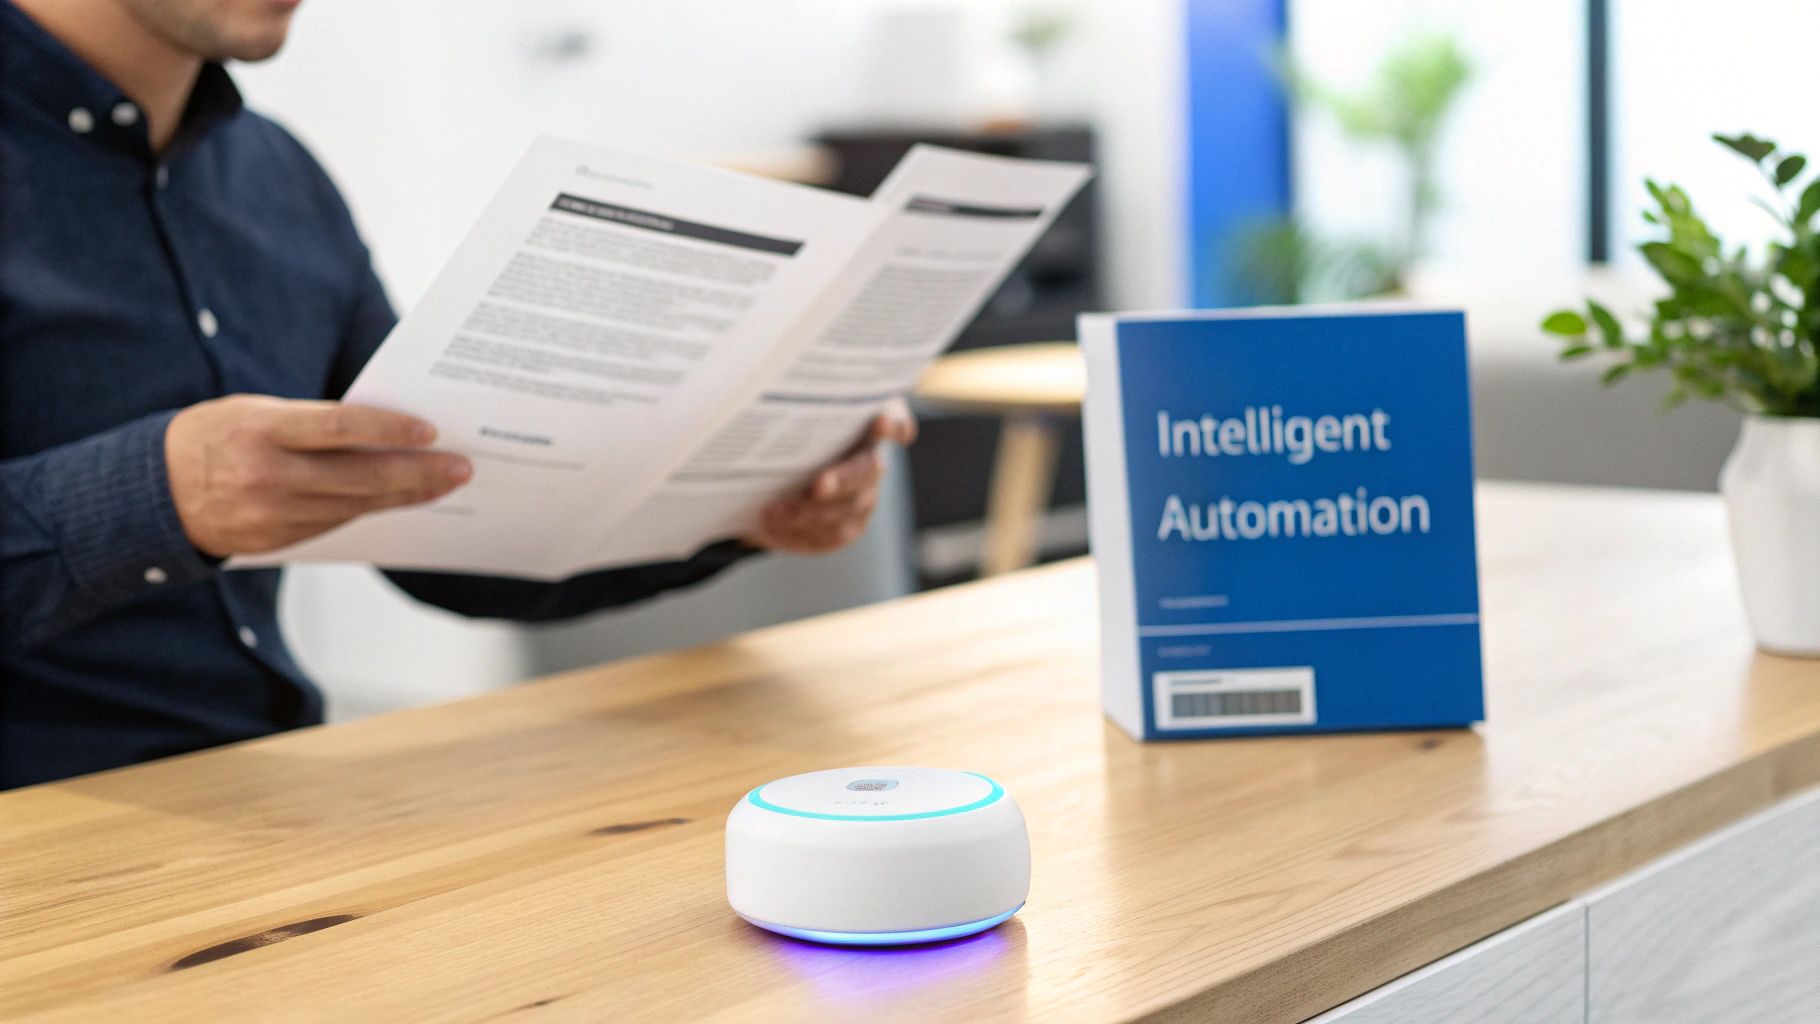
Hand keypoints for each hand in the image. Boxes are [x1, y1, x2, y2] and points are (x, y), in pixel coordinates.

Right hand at [164, 395, 471, 556]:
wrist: (154, 492)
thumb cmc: (217, 435)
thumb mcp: (256, 413)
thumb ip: (311, 424)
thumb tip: (383, 432)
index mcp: (262, 431)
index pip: (337, 428)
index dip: (387, 430)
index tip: (431, 431)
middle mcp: (269, 475)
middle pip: (360, 477)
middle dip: (418, 473)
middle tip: (463, 467)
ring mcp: (273, 514)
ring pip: (357, 505)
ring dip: (407, 495)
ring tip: (447, 483)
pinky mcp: (278, 540)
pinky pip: (338, 522)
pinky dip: (374, 508)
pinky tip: (405, 498)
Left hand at [745, 399, 917, 554]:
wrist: (777, 476)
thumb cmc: (786, 433)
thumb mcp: (786, 414)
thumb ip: (787, 402)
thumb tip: (744, 372)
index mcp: (863, 423)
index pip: (894, 419)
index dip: (893, 423)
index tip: (881, 422)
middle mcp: (871, 459)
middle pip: (868, 470)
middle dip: (843, 479)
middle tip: (817, 486)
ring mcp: (864, 496)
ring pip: (847, 510)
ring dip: (809, 514)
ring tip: (771, 513)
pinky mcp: (849, 525)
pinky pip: (830, 536)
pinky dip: (800, 534)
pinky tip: (771, 529)